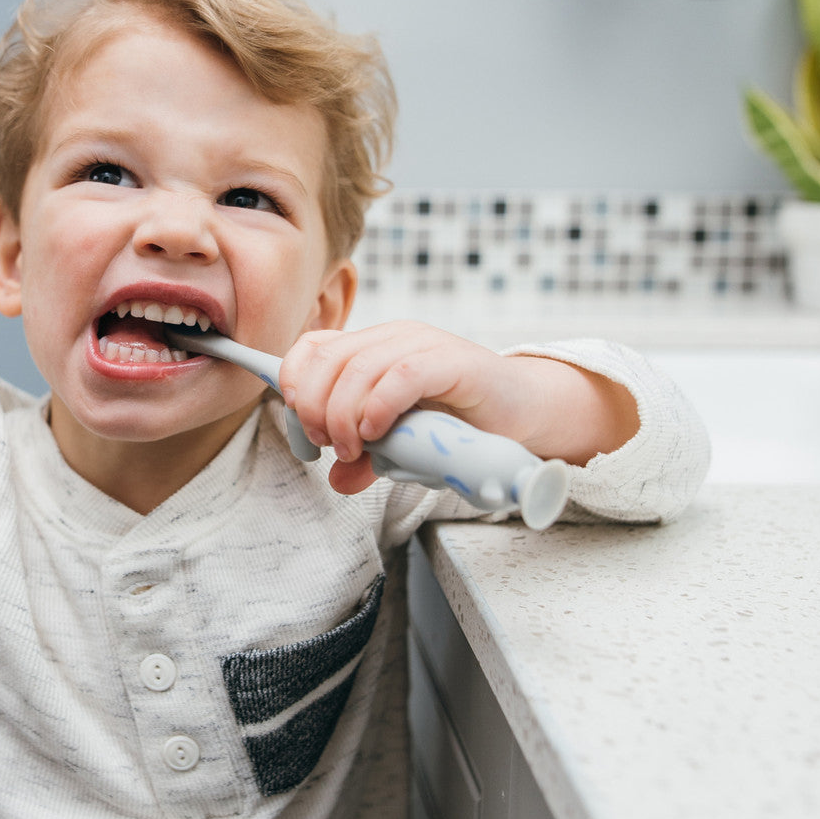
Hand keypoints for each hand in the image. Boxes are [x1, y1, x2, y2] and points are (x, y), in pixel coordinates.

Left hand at [279, 322, 637, 493]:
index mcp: (372, 347)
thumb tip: (337, 481)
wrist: (525, 414)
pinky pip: (401, 376)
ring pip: (357, 369)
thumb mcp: (403, 446)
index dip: (293, 385)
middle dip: (313, 408)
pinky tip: (378, 433)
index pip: (311, 348)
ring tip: (354, 450)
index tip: (302, 429)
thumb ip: (368, 458)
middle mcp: (393, 338)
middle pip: (326, 360)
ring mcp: (422, 345)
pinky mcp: (452, 362)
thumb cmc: (462, 424)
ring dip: (343, 416)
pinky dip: (379, 407)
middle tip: (327, 446)